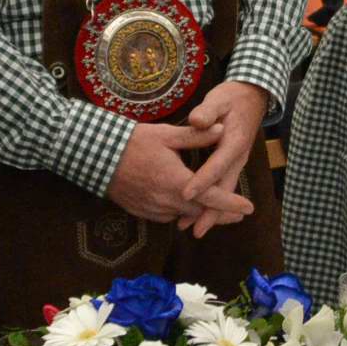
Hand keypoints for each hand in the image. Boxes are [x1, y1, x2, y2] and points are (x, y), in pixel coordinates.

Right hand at [106, 119, 245, 225]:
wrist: (97, 156)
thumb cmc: (133, 142)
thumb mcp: (167, 134)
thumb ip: (196, 136)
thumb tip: (222, 129)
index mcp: (176, 182)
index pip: (211, 198)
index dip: (231, 204)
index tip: (249, 209)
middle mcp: (166, 201)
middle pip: (200, 213)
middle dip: (220, 214)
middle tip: (238, 214)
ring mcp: (152, 209)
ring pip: (183, 216)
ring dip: (200, 213)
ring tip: (215, 209)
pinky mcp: (142, 212)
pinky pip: (167, 216)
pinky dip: (180, 212)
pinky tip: (185, 204)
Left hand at [179, 82, 266, 235]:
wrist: (252, 97)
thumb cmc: (232, 98)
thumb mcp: (219, 99)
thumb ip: (208, 111)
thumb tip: (197, 121)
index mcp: (234, 142)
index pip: (217, 164)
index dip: (202, 181)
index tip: (186, 194)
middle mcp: (238, 157)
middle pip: (224, 187)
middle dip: (210, 210)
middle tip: (193, 229)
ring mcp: (236, 162)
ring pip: (224, 191)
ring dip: (210, 211)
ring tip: (191, 228)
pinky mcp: (232, 164)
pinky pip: (223, 187)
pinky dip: (213, 203)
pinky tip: (198, 213)